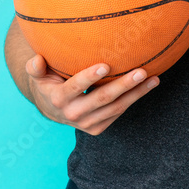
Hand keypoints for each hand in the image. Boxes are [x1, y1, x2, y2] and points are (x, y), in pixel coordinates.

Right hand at [25, 54, 159, 134]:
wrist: (51, 109)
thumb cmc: (48, 81)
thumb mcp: (38, 75)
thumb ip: (35, 67)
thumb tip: (37, 59)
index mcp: (59, 98)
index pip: (75, 87)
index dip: (89, 77)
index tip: (105, 65)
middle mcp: (73, 114)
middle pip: (102, 99)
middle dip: (123, 85)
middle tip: (141, 71)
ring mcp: (87, 123)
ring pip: (116, 108)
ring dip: (136, 93)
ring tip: (153, 78)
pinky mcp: (98, 128)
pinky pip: (119, 113)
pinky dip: (134, 99)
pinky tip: (149, 85)